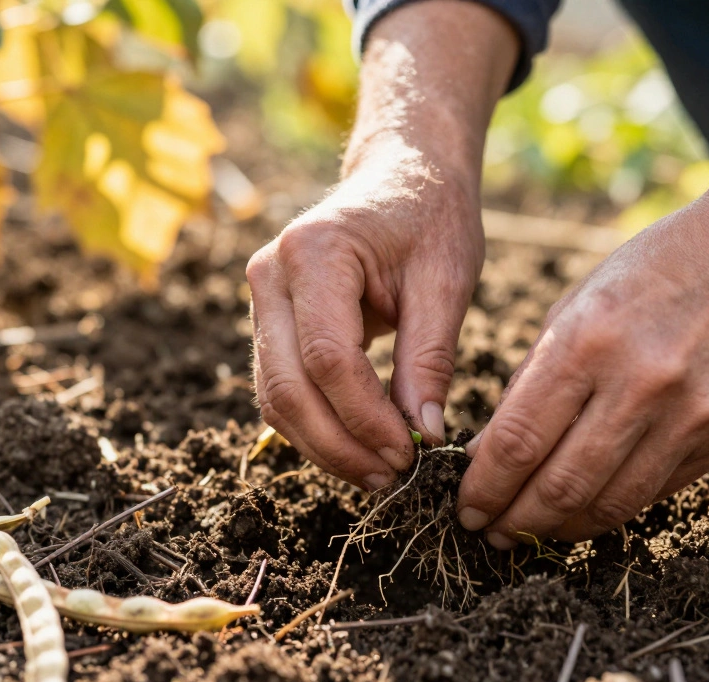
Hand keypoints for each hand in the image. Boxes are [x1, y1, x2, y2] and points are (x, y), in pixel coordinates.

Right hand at [248, 151, 483, 488]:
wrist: (403, 176)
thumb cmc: (431, 216)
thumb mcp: (446, 281)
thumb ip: (431, 358)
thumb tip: (424, 436)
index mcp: (314, 251)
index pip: (327, 356)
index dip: (365, 417)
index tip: (410, 453)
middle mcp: (270, 274)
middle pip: (287, 386)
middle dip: (338, 444)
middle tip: (391, 478)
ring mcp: (261, 298)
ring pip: (275, 396)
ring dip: (324, 445)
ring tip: (379, 473)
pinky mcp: (269, 320)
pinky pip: (281, 387)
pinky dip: (316, 426)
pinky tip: (360, 448)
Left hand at [457, 202, 708, 546]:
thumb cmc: (649, 273)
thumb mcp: (572, 307)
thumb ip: (528, 383)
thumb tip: (485, 455)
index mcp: (586, 341)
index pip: (518, 441)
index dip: (484, 487)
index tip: (464, 507)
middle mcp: (639, 383)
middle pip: (560, 485)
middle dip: (513, 520)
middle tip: (487, 532)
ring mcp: (687, 416)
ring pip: (608, 504)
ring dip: (559, 529)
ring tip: (528, 532)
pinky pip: (652, 492)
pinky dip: (609, 508)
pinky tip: (581, 510)